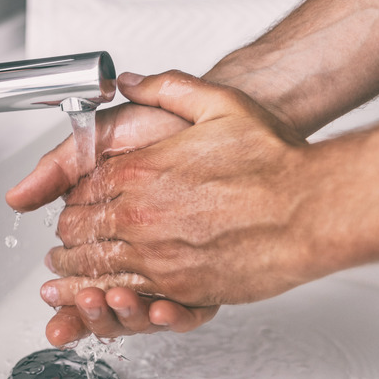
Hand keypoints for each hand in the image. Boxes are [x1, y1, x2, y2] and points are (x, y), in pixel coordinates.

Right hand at [7, 98, 218, 345]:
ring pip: (136, 312)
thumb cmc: (167, 128)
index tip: (52, 292)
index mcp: (107, 223)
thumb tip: (16, 197)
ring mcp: (169, 266)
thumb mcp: (105, 136)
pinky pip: (184, 314)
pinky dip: (169, 318)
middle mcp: (137, 249)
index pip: (77, 268)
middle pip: (103, 297)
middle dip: (85, 309)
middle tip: (71, 304)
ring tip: (108, 299)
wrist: (226, 123)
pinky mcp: (202, 279)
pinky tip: (159, 308)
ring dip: (118, 316)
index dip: (63, 285)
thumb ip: (59, 165)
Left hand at [42, 70, 328, 310]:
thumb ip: (166, 88)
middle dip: (68, 237)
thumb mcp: (218, 103)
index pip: (78, 189)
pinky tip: (106, 295)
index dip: (71, 198)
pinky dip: (109, 297)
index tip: (73, 203)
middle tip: (65, 242)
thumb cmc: (275, 160)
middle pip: (77, 232)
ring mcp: (159, 255)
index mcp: (140, 171)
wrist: (313, 206)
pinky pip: (129, 297)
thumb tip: (129, 81)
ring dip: (77, 273)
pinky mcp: (182, 287)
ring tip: (70, 277)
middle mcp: (141, 215)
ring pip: (95, 269)